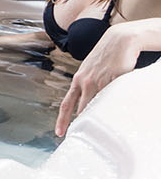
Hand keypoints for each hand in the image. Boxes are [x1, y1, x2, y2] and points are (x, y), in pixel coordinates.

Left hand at [57, 22, 148, 136]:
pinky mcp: (115, 79)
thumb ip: (88, 85)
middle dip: (81, 124)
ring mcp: (100, 80)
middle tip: (81, 138)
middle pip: (82, 109)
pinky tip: (117, 112)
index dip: (62, 119)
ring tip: (100, 129)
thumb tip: (89, 102)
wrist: (119, 40)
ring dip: (98, 116)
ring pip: (97, 104)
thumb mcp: (91, 70)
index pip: (67, 104)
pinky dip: (114, 106)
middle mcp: (86, 81)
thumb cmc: (105, 56)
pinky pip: (114, 98)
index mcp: (78, 80)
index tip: (59, 133)